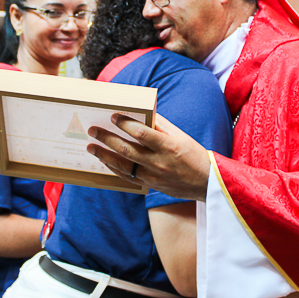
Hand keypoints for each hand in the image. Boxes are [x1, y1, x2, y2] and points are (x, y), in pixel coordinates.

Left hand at [87, 113, 209, 201]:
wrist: (206, 182)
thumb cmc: (194, 154)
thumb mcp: (181, 136)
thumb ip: (161, 125)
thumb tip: (143, 112)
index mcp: (169, 146)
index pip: (142, 133)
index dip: (125, 124)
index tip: (113, 116)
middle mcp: (159, 162)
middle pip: (127, 150)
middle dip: (107, 139)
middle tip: (93, 130)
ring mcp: (154, 176)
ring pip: (123, 166)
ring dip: (105, 155)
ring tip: (91, 147)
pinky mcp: (151, 185)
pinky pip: (128, 177)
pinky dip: (114, 168)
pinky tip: (105, 160)